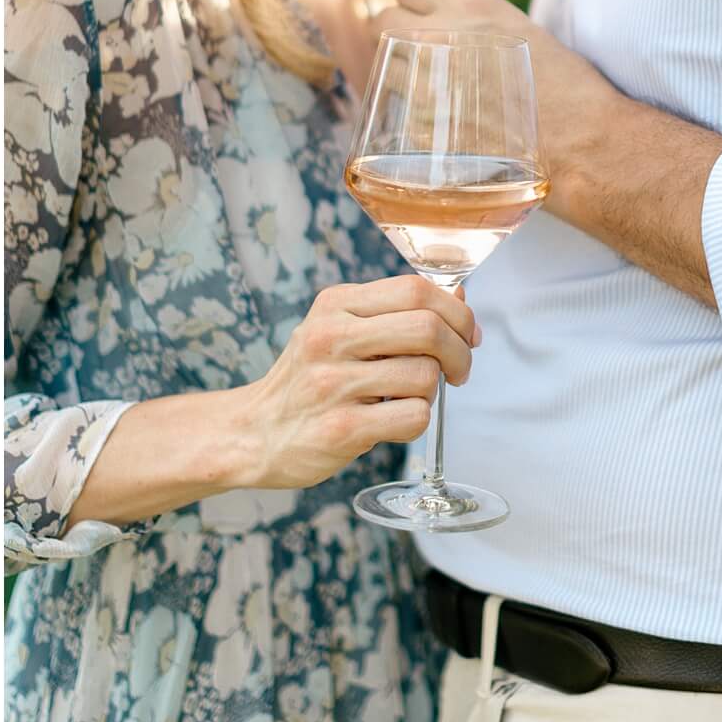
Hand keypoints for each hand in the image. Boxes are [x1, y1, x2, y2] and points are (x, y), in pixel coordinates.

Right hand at [239, 275, 478, 489]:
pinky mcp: (341, 428)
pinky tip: (392, 420)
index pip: (414, 289)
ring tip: (407, 397)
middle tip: (457, 371)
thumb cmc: (308, 380)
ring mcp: (333, 383)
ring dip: (432, 392)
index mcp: (334, 305)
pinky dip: (417, 420)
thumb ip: (395, 313)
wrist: (255, 432)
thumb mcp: (339, 330)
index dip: (456, 312)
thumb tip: (459, 297)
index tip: (466, 334)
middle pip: (427, 328)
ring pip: (425, 376)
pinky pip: (413, 417)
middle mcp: (330, 337)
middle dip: (459, 352)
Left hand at [369, 0, 619, 186]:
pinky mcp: (420, 121)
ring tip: (431, 86)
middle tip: (419, 50)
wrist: (579, 138)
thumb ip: (473, 19)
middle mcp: (437, 34)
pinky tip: (436, 116)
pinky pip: (397, 105)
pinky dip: (410, 109)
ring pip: (385, 64)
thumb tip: (447, 21)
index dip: (416, 3)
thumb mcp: (518, 28)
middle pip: (382, 20)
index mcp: (466, 4)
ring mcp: (423, 79)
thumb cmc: (564, 84)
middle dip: (397, 33)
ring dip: (401, 70)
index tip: (427, 16)